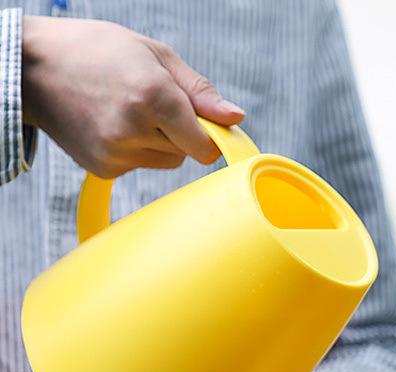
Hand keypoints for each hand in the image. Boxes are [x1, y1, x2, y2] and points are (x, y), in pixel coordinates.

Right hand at [21, 15, 244, 177]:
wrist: (32, 67)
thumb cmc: (97, 51)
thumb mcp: (155, 55)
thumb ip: (200, 91)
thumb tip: (236, 118)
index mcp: (153, 96)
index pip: (206, 145)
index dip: (210, 136)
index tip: (206, 124)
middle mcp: (134, 129)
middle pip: (188, 153)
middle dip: (181, 131)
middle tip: (152, 102)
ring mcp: (117, 153)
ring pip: (167, 161)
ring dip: (160, 142)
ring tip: (129, 111)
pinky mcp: (104, 169)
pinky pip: (141, 165)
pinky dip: (136, 150)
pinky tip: (112, 124)